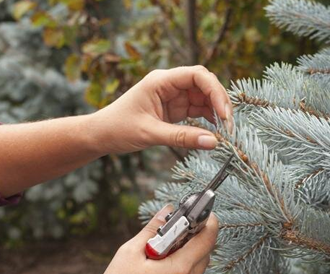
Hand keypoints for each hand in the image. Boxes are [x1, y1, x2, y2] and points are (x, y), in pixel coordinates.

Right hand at [84, 205, 217, 273]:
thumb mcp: (130, 253)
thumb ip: (152, 230)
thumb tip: (167, 211)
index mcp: (179, 270)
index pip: (207, 240)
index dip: (208, 222)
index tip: (201, 210)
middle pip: (205, 252)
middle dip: (197, 235)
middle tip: (179, 224)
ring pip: (197, 266)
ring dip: (188, 251)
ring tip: (164, 244)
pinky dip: (181, 265)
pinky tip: (160, 263)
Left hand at [89, 66, 231, 154]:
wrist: (101, 135)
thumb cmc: (118, 129)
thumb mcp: (151, 134)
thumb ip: (183, 138)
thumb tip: (214, 142)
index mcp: (161, 81)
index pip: (197, 75)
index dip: (215, 91)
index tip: (224, 113)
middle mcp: (169, 84)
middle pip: (205, 84)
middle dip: (219, 102)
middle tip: (228, 125)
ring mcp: (173, 96)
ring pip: (204, 98)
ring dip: (216, 112)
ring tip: (225, 131)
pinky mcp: (175, 109)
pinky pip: (198, 110)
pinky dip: (209, 119)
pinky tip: (215, 131)